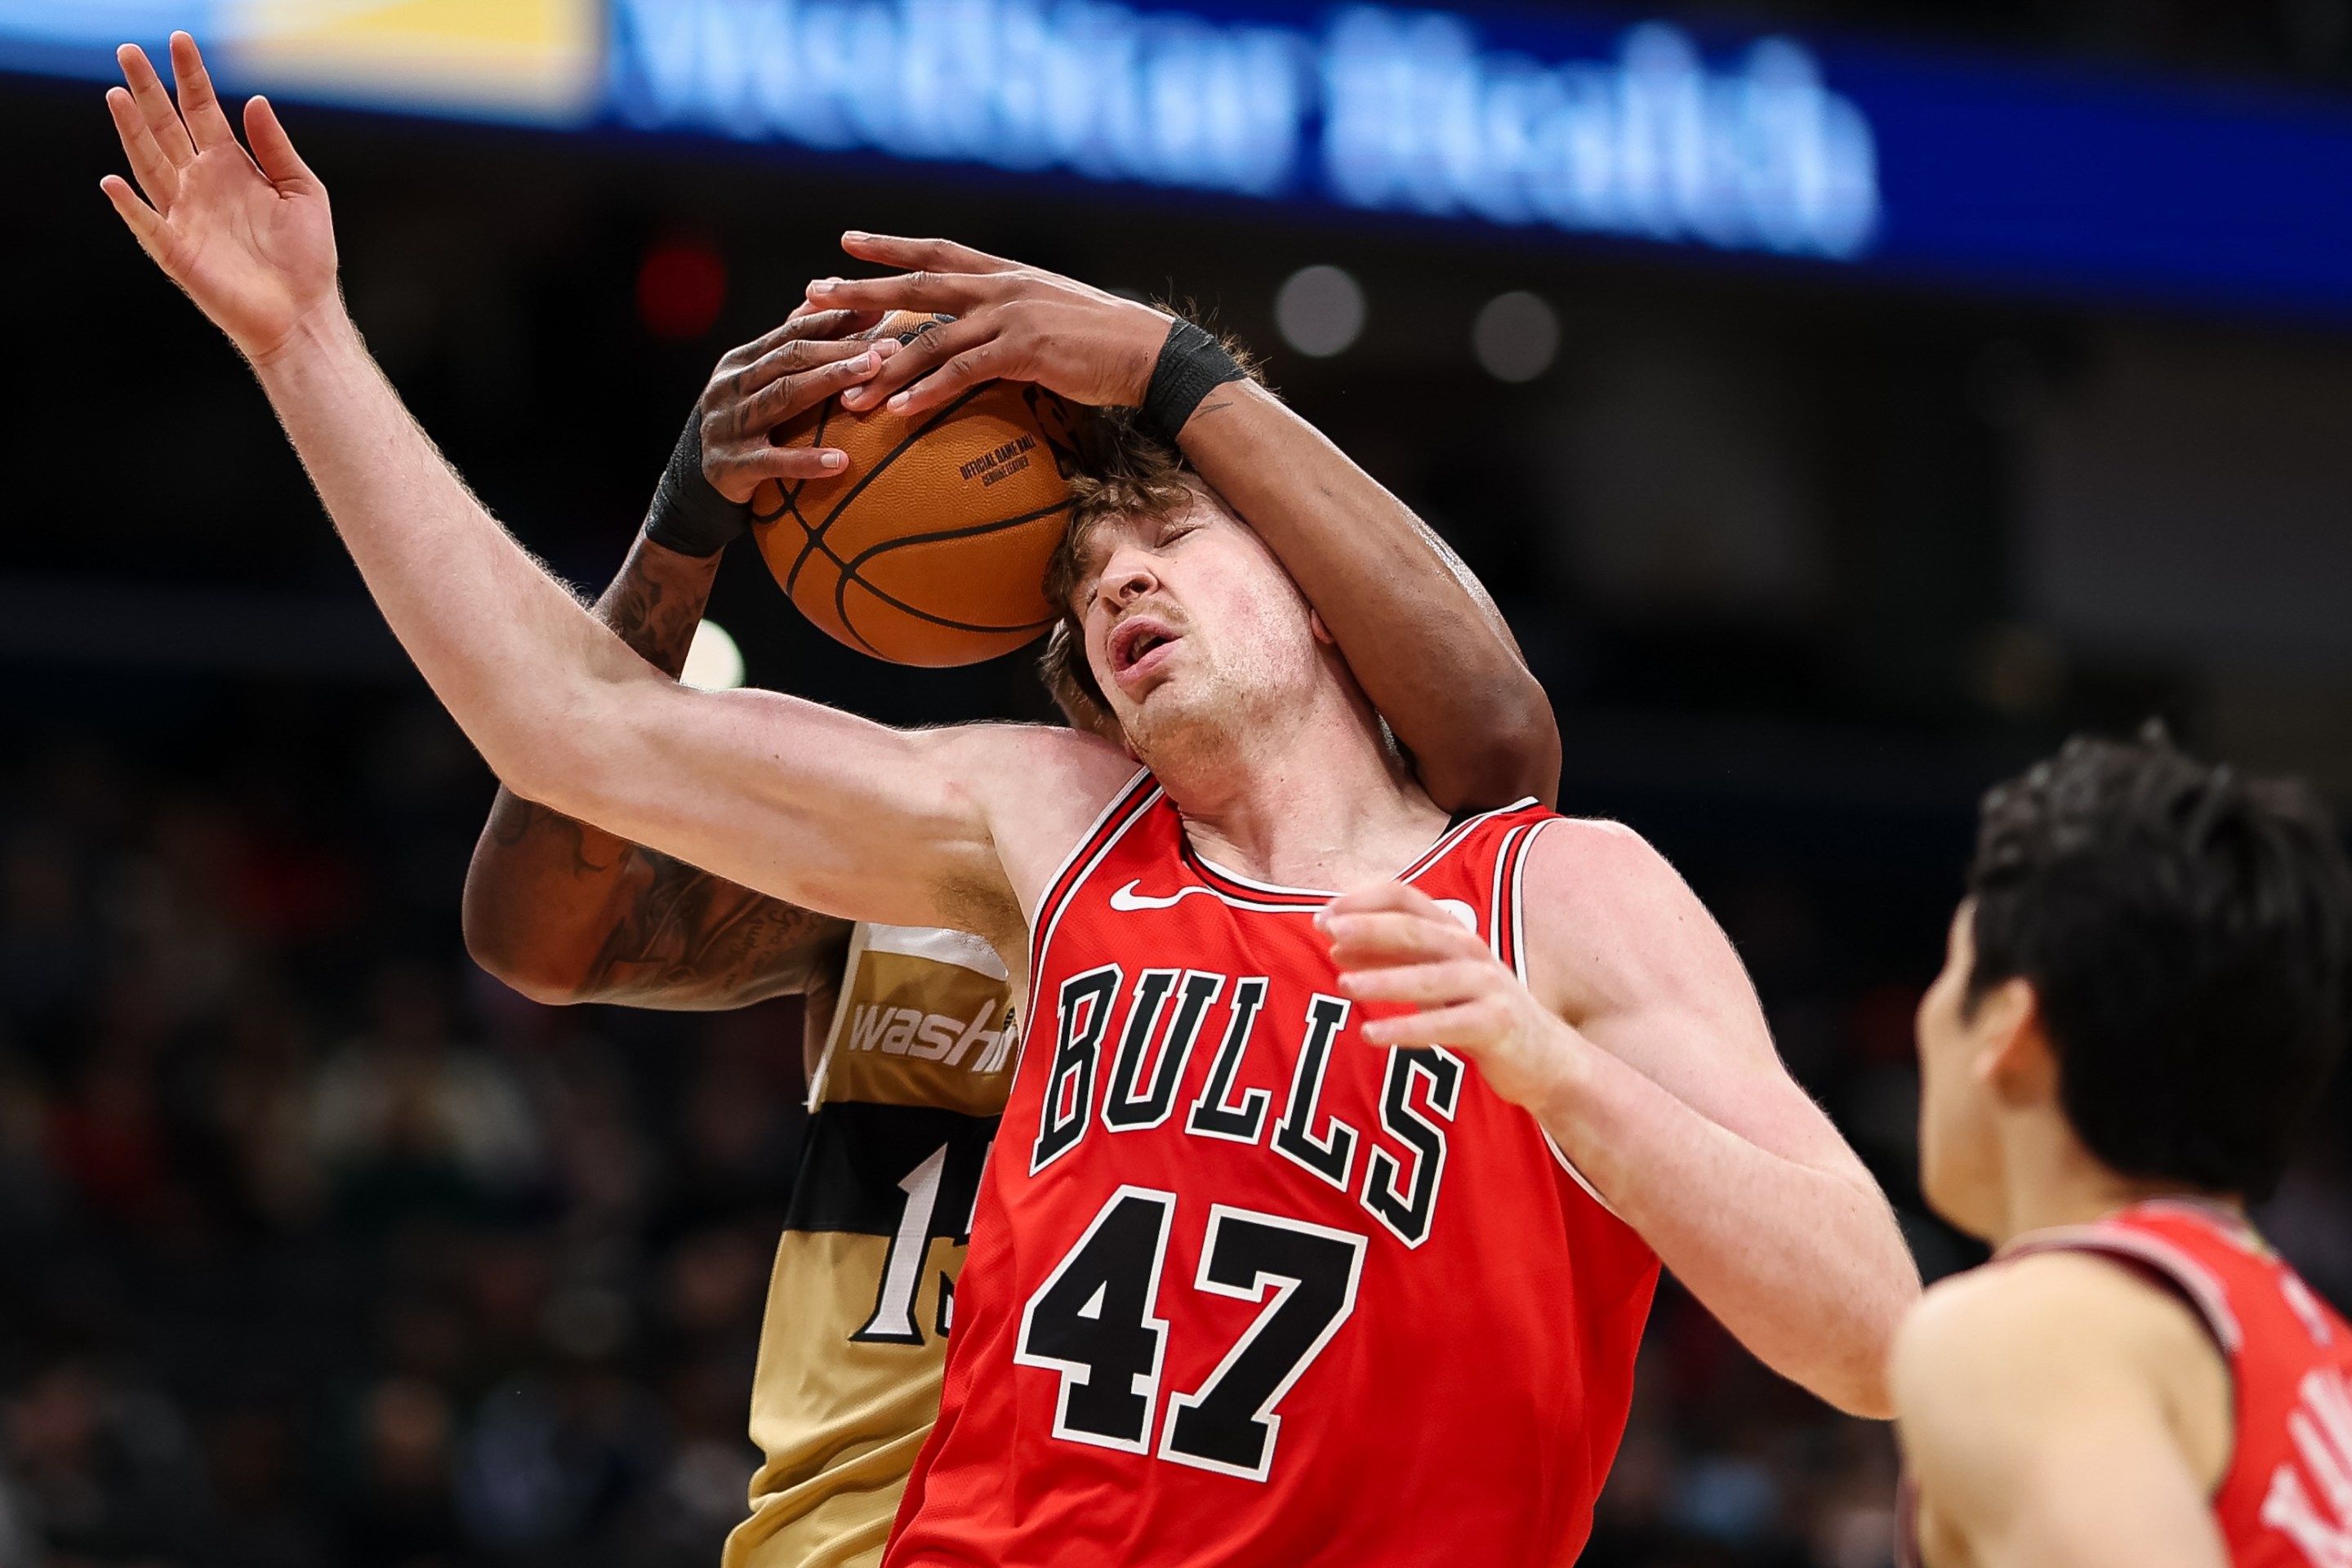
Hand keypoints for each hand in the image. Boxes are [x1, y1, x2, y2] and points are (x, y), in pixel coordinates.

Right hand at [101, 34, 338, 364]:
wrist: (304, 312)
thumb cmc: (307, 256)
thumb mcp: (303, 191)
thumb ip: (276, 148)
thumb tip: (255, 100)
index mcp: (230, 167)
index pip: (202, 112)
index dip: (190, 77)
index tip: (180, 41)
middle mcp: (201, 185)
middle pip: (166, 128)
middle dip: (147, 90)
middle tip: (128, 51)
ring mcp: (185, 216)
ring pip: (150, 164)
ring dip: (131, 132)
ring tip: (116, 94)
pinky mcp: (178, 252)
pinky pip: (147, 225)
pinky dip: (130, 206)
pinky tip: (113, 181)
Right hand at [694, 309, 898, 501]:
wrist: (698, 482)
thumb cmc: (743, 426)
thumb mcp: (757, 383)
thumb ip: (788, 346)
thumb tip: (825, 294)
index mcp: (740, 362)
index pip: (791, 334)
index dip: (834, 320)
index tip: (878, 312)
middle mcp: (731, 387)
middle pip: (791, 359)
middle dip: (842, 350)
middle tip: (888, 348)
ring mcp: (728, 425)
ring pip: (783, 397)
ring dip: (830, 382)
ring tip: (873, 376)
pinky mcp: (731, 465)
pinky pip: (773, 461)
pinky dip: (806, 461)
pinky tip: (841, 461)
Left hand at [802, 234, 1172, 415]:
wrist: (1152, 354)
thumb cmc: (1105, 344)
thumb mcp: (1054, 316)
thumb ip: (1014, 319)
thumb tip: (987, 339)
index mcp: (1006, 274)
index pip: (937, 251)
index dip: (890, 245)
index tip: (846, 242)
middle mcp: (1002, 286)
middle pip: (917, 282)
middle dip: (860, 290)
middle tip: (810, 297)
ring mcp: (1012, 316)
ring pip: (931, 336)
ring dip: (884, 364)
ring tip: (846, 389)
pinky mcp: (1024, 351)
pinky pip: (963, 373)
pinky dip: (927, 392)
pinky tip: (899, 412)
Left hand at [1319, 881, 1586, 1112]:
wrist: (1544, 1056)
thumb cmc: (1480, 1010)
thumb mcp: (1436, 976)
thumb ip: (1391, 957)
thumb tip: (1335, 942)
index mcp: (1453, 931)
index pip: (1406, 897)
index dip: (1363, 901)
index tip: (1324, 915)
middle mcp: (1471, 950)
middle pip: (1415, 930)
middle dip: (1369, 928)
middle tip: (1327, 932)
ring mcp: (1487, 986)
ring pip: (1430, 977)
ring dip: (1384, 978)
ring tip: (1344, 984)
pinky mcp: (1496, 1024)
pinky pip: (1445, 1025)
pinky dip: (1406, 1028)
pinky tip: (1372, 1034)